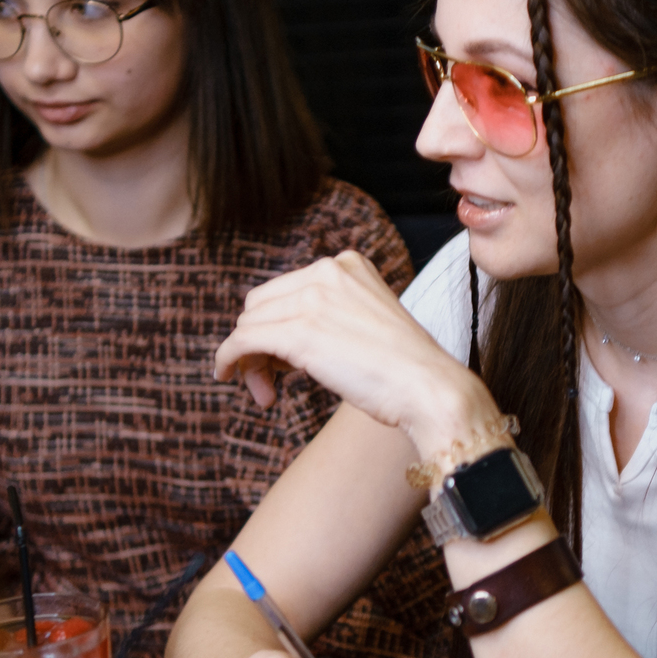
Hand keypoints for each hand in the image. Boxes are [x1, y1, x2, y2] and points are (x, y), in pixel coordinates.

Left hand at [215, 252, 487, 448]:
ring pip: (249, 324)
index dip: (275, 326)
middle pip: (261, 305)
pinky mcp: (299, 332)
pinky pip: (242, 341)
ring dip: (248, 361)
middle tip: (269, 383)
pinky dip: (228, 358)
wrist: (430, 389)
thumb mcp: (366, 323)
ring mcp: (313, 300)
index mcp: (347, 264)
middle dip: (258, 344)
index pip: (285, 289)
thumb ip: (328, 317)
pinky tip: (226, 376)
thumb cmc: (405, 370)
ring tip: (265, 393)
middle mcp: (327, 272)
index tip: (282, 363)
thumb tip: (274, 342)